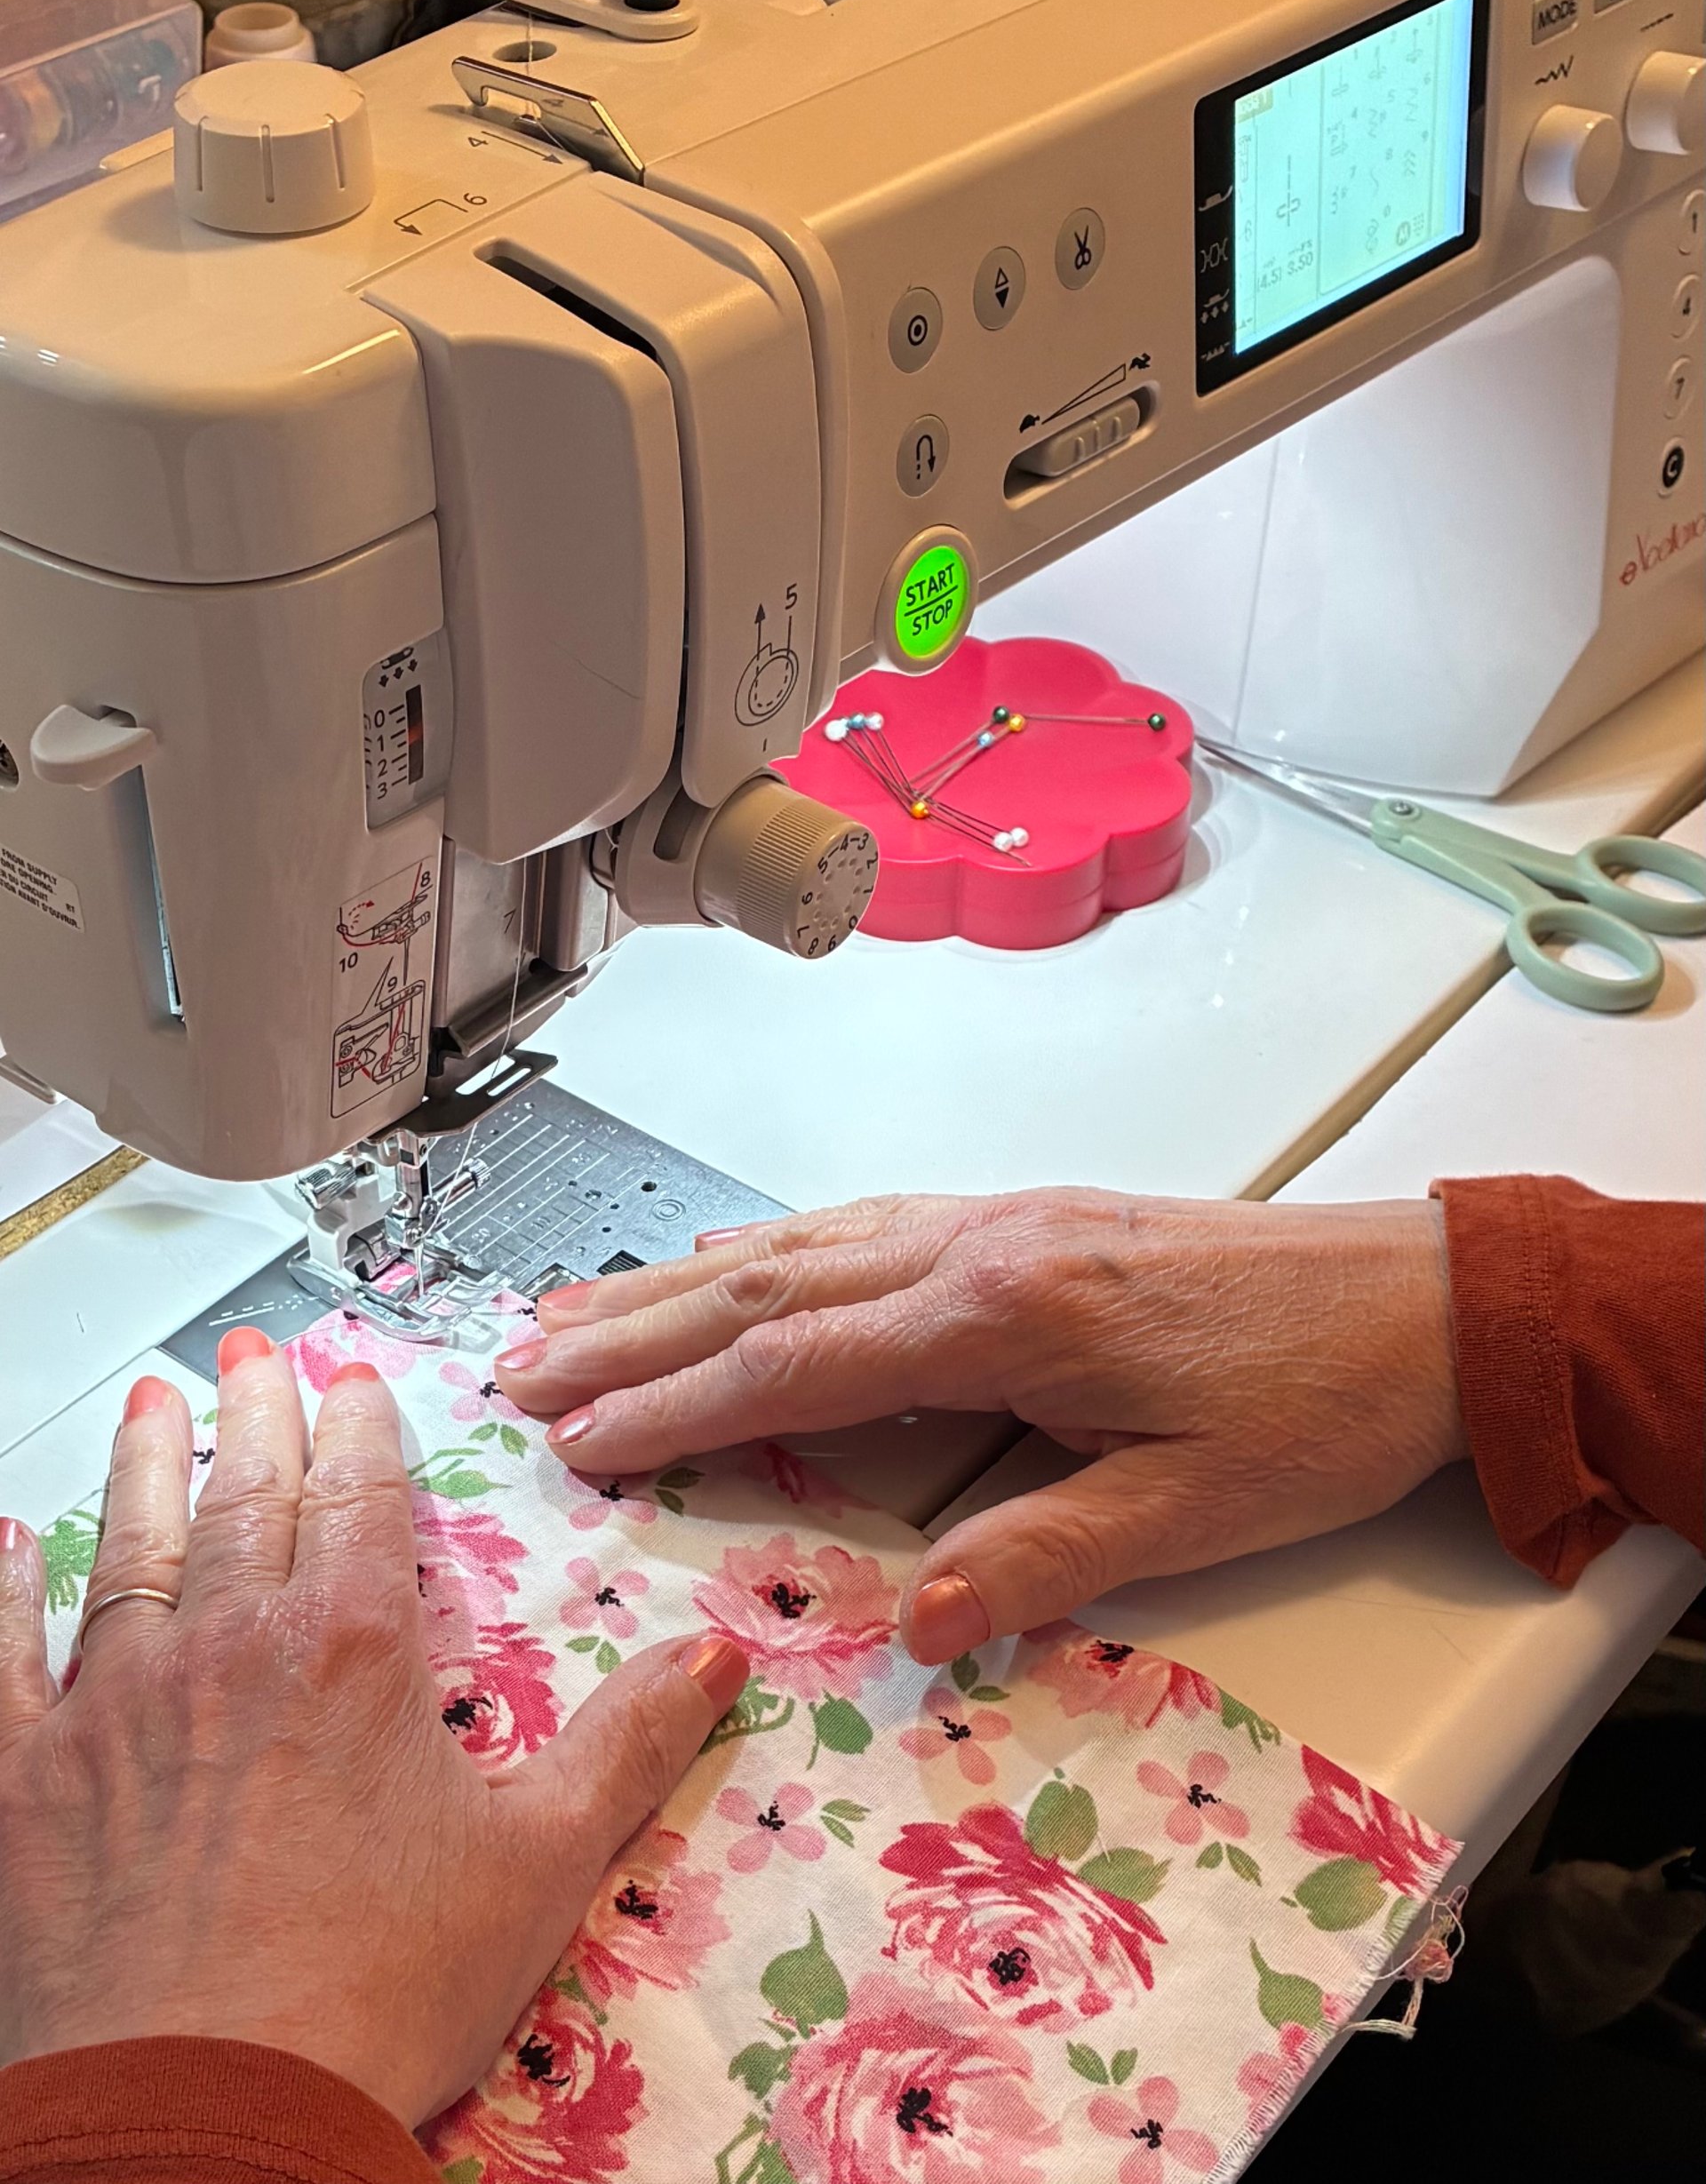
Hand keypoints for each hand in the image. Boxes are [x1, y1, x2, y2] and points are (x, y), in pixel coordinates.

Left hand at [0, 1334, 746, 2125]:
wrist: (202, 2118)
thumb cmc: (372, 1997)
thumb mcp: (541, 1867)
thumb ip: (629, 1746)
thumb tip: (715, 1662)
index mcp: (353, 1650)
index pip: (360, 1495)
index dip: (360, 1426)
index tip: (353, 1382)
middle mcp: (230, 1647)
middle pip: (246, 1494)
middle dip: (254, 1413)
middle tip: (249, 1354)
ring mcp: (118, 1707)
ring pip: (132, 1547)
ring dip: (142, 1466)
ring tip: (147, 1402)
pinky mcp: (29, 1780)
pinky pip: (7, 1658)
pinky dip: (7, 1595)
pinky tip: (9, 1545)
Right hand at [492, 1189, 1465, 1663]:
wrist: (1424, 1299)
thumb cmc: (1318, 1407)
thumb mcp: (1197, 1507)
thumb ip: (1046, 1555)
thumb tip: (910, 1625)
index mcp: (1005, 1312)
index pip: (797, 1364)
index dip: (674, 1406)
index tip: (571, 1436)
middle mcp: (979, 1244)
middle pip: (769, 1289)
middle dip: (635, 1332)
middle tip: (519, 1366)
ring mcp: (999, 1219)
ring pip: (803, 1245)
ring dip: (682, 1282)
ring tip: (580, 1308)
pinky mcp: (1028, 1219)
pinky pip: (862, 1226)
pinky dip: (772, 1250)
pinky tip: (734, 1261)